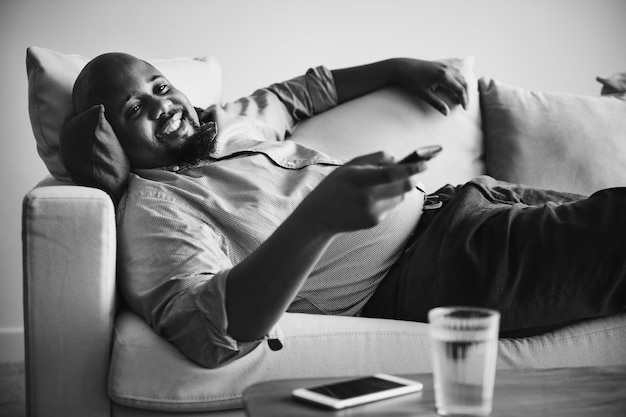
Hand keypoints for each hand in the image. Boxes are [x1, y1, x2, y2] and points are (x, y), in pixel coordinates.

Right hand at [297, 152, 425, 234]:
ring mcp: (371, 211)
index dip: (411, 168)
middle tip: (415, 171)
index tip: (425, 163)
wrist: (319, 216)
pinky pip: (391, 207)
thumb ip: (374, 159)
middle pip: (403, 187)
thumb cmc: (335, 186)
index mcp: (358, 178)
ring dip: (398, 189)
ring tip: (380, 186)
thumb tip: (398, 159)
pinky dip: (387, 200)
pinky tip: (370, 200)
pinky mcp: (374, 221)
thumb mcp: (348, 166)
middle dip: (412, 178)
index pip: (391, 174)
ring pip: (400, 197)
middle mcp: (366, 197)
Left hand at [390, 58, 468, 114]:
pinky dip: (459, 79)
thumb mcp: (424, 94)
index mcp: (443, 76)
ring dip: (463, 86)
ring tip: (462, 97)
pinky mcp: (441, 64)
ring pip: (460, 76)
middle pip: (463, 82)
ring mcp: (444, 65)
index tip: (464, 109)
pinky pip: (455, 71)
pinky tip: (457, 86)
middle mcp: (446, 69)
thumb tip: (446, 113)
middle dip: (466, 94)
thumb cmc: (411, 81)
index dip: (464, 100)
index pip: (459, 89)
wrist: (402, 68)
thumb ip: (436, 103)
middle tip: (465, 105)